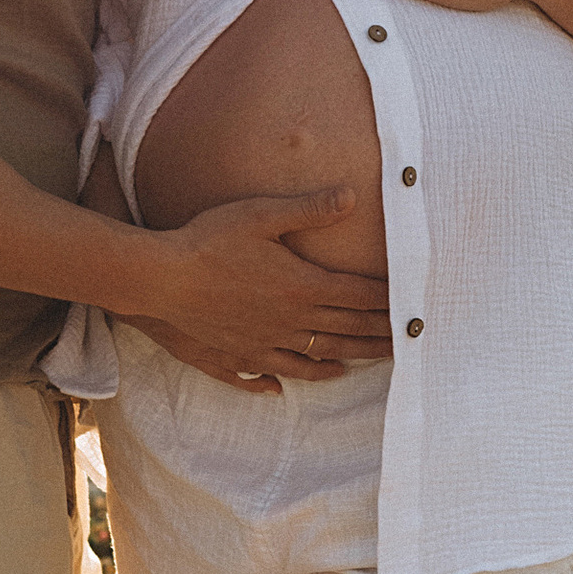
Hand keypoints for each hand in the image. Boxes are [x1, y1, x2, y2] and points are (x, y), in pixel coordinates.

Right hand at [144, 188, 393, 382]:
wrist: (160, 280)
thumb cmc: (207, 240)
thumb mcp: (260, 215)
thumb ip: (309, 209)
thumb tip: (352, 196)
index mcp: (301, 285)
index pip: (358, 295)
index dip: (388, 299)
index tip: (412, 302)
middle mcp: (291, 319)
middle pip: (348, 329)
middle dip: (382, 332)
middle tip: (410, 338)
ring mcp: (267, 341)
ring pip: (323, 355)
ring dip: (356, 356)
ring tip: (379, 358)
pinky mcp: (243, 354)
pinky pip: (283, 370)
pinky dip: (308, 374)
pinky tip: (318, 377)